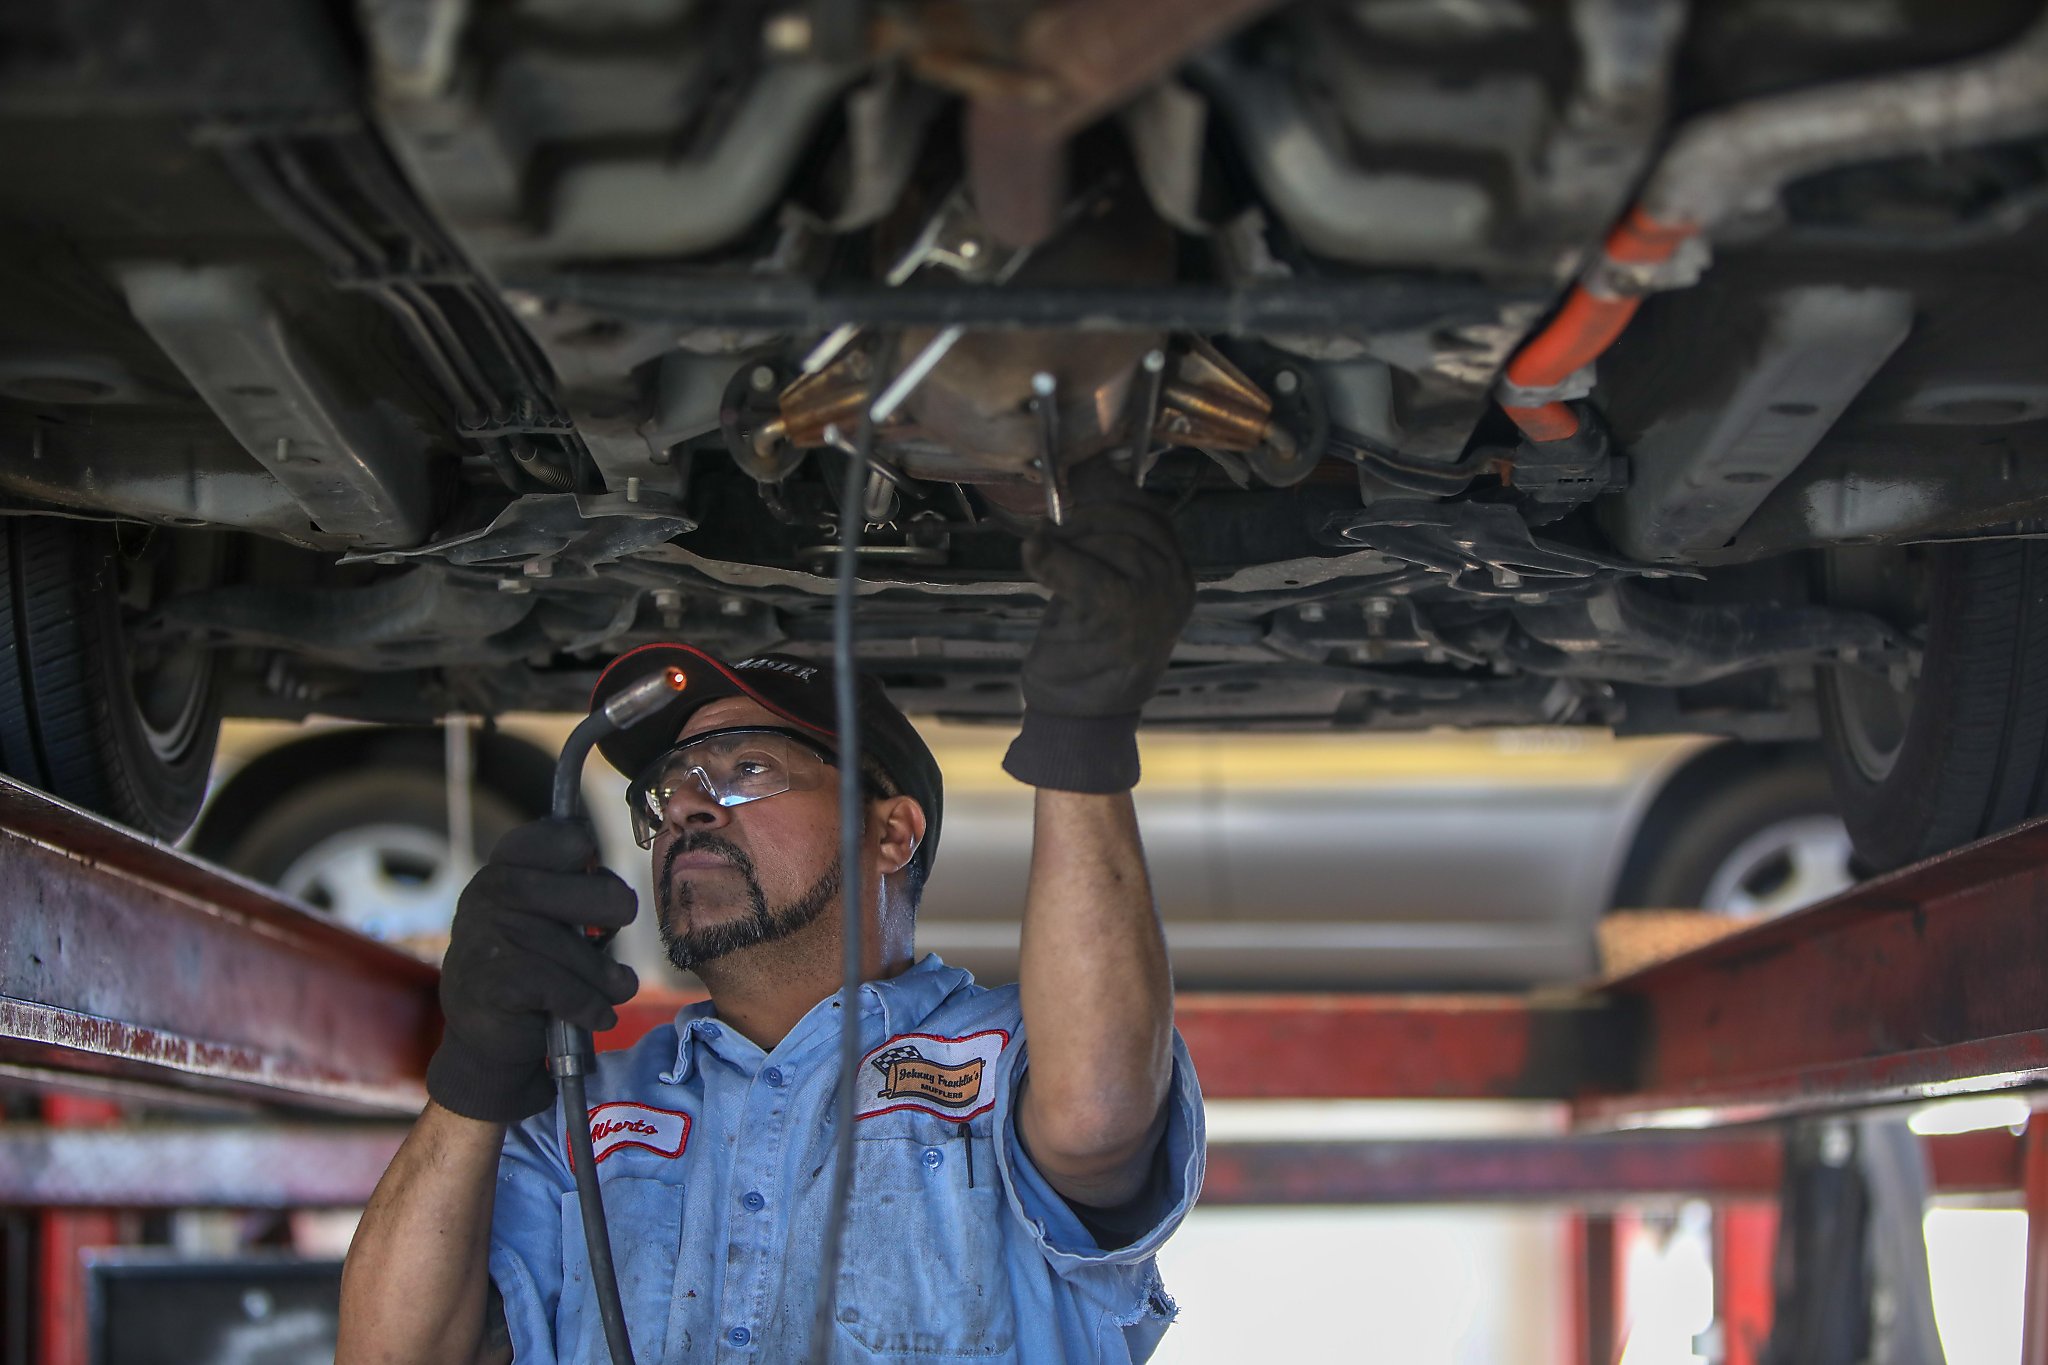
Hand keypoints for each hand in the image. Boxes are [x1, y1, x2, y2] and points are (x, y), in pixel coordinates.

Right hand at [425, 819, 639, 1122]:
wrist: (484, 1040)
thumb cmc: (531, 969)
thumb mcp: (545, 919)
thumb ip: (575, 892)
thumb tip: (620, 894)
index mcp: (503, 869)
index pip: (557, 836)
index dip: (584, 850)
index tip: (593, 870)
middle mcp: (489, 894)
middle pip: (585, 887)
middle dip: (614, 908)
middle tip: (619, 927)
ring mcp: (488, 936)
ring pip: (579, 950)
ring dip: (608, 977)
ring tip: (616, 988)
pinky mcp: (494, 982)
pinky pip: (566, 990)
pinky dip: (591, 1007)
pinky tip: (597, 1016)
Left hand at [1003, 457, 1193, 791]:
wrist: (1084, 719)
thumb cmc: (1089, 654)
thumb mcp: (1108, 590)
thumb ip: (1107, 543)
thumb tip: (1089, 473)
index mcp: (1178, 578)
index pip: (1152, 513)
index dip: (1112, 490)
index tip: (1080, 477)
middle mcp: (1174, 585)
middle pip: (1129, 519)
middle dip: (1084, 515)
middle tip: (1054, 529)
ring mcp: (1151, 599)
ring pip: (1105, 539)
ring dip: (1065, 539)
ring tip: (1044, 552)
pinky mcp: (1117, 612)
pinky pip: (1078, 565)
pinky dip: (1048, 556)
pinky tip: (1034, 555)